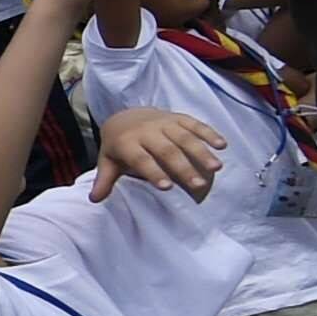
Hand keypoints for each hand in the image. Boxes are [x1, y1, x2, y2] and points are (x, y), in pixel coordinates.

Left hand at [93, 106, 226, 198]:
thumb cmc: (119, 146)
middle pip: (167, 150)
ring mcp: (164, 122)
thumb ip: (104, 180)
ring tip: (216, 168)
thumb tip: (93, 199)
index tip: (167, 187)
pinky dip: (209, 133)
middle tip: (198, 185)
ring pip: (184, 137)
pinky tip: (223, 146)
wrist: (126, 116)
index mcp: (127, 142)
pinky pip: (195, 123)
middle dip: (183, 167)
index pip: (141, 158)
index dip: (153, 172)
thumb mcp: (108, 161)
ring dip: (201, 152)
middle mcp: (147, 131)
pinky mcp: (179, 117)